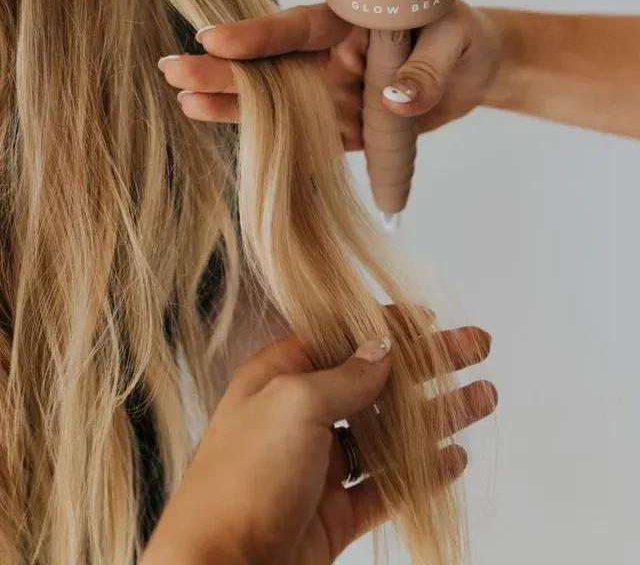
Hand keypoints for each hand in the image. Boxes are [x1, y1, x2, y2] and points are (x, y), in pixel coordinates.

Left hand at [141, 319, 495, 564]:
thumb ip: (345, 376)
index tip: (429, 318)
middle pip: (376, 381)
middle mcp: (299, 417)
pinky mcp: (334, 514)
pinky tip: (454, 458)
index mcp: (279, 378)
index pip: (342, 338)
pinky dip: (421, 473)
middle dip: (429, 365)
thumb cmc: (244, 479)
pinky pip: (386, 486)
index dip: (386, 326)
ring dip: (438, 416)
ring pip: (389, 433)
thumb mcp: (294, 405)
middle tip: (477, 348)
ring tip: (484, 398)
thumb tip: (381, 348)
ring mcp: (318, 467)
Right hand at [158, 2, 503, 147]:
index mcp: (352, 20)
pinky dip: (274, 140)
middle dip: (224, 69)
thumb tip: (395, 98)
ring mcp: (335, 91)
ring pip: (278, 101)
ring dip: (235, 105)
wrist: (481, 69)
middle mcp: (334, 54)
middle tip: (172, 72)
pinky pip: (307, 137)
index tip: (214, 37)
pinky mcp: (346, 126)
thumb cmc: (464, 36)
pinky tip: (229, 131)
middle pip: (273, 64)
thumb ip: (424, 67)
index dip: (257, 34)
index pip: (300, 26)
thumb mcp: (452, 41)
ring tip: (185, 103)